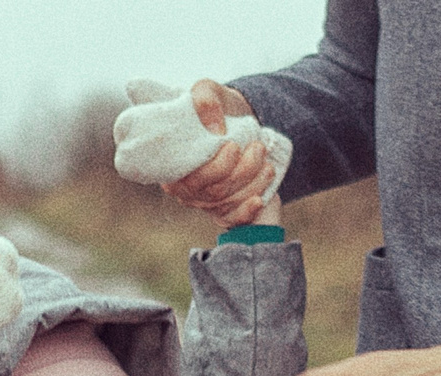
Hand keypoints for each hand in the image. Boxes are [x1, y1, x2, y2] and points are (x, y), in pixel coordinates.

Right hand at [162, 81, 271, 227]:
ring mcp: (203, 202)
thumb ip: (206, 100)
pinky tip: (260, 200)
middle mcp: (185, 189)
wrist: (233, 118)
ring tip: (266, 161)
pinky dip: (246, 212)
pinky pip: (232, 219)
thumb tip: (217, 129)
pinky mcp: (221, 208)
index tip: (234, 146)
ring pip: (227, 202)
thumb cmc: (215, 106)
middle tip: (258, 148)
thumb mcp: (207, 91)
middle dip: (241, 172)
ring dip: (252, 183)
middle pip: (213, 192)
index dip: (216, 168)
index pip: (192, 179)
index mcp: (174, 165)